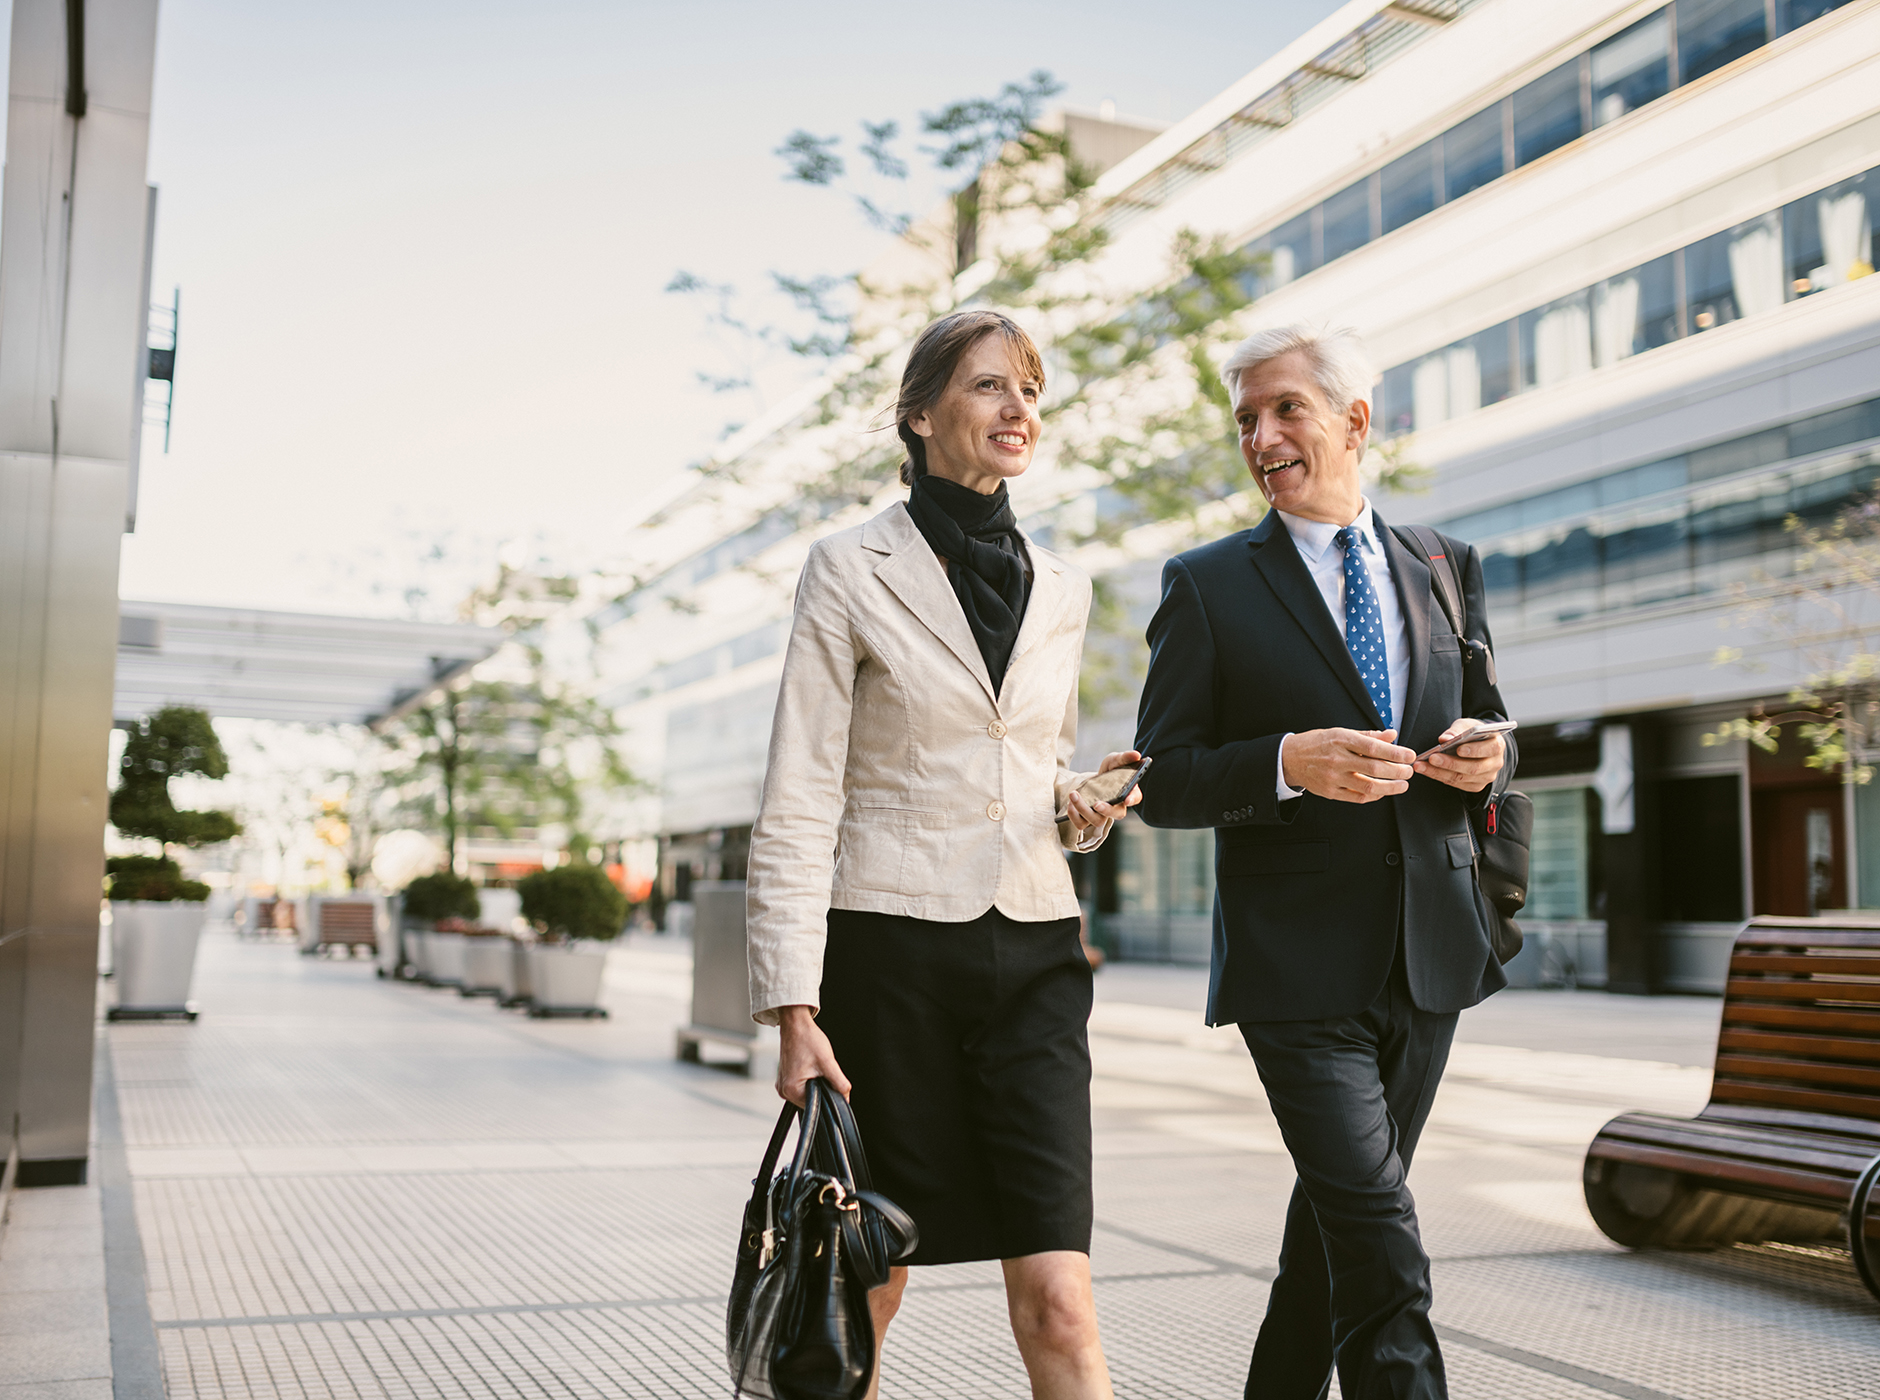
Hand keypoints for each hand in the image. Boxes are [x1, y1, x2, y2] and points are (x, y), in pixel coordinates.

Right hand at [775, 1005, 850, 1106]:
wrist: (796, 1024)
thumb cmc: (807, 1038)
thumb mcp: (828, 1062)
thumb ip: (839, 1082)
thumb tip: (846, 1097)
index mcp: (791, 1090)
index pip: (815, 1105)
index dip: (827, 1094)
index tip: (828, 1080)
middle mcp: (783, 1090)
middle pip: (811, 1100)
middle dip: (821, 1087)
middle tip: (821, 1069)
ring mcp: (782, 1084)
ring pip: (807, 1092)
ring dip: (815, 1083)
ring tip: (814, 1065)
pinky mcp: (784, 1078)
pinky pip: (801, 1085)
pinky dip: (809, 1078)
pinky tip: (809, 1065)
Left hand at [1066, 749, 1143, 835]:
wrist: (1095, 780)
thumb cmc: (1110, 771)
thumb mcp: (1116, 760)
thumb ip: (1125, 757)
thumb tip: (1136, 755)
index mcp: (1129, 793)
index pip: (1135, 797)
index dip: (1132, 799)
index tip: (1127, 799)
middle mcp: (1117, 807)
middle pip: (1117, 814)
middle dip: (1106, 810)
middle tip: (1097, 804)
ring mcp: (1102, 815)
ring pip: (1097, 821)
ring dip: (1084, 809)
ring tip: (1074, 794)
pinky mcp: (1087, 818)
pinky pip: (1081, 823)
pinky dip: (1074, 815)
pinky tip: (1070, 803)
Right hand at [1281, 729, 1414, 803]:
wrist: (1289, 758)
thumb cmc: (1317, 743)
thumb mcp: (1341, 732)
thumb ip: (1367, 736)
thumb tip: (1392, 735)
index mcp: (1340, 740)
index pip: (1373, 747)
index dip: (1395, 753)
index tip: (1409, 755)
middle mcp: (1337, 759)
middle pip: (1374, 769)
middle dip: (1398, 772)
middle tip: (1409, 771)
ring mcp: (1333, 778)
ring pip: (1368, 787)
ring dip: (1391, 788)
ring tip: (1402, 785)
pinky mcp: (1330, 792)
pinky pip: (1357, 797)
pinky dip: (1374, 796)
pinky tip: (1383, 792)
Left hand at [1413, 717, 1505, 792]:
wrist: (1478, 745)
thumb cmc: (1473, 733)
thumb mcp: (1467, 725)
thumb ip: (1457, 729)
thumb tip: (1445, 739)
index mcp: (1497, 745)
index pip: (1490, 749)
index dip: (1475, 750)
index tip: (1458, 749)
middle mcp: (1495, 763)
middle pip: (1473, 767)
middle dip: (1450, 763)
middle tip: (1432, 758)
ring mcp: (1486, 777)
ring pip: (1462, 778)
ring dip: (1440, 772)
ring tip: (1422, 766)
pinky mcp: (1476, 786)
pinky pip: (1457, 784)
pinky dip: (1440, 777)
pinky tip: (1428, 771)